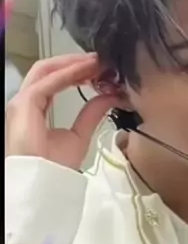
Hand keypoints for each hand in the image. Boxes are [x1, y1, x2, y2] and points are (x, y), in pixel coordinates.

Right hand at [6, 53, 118, 169]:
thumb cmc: (54, 167)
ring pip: (47, 70)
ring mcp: (23, 101)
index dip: (76, 72)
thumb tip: (109, 97)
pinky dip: (69, 73)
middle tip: (100, 60)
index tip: (99, 69)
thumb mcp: (79, 136)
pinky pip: (49, 81)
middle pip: (49, 70)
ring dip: (73, 63)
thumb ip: (91, 115)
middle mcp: (26, 100)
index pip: (54, 80)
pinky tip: (87, 70)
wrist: (43, 184)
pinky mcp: (25, 103)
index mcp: (35, 108)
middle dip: (75, 62)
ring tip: (96, 61)